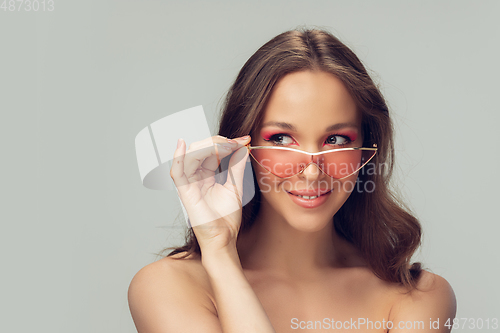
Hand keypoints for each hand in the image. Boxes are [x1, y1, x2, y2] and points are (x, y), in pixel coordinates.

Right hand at [170, 135, 250, 253]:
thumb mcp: (235, 186)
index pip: (211, 151)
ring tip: (227, 146)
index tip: (244, 140)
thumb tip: (241, 147)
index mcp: (205, 175)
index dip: (226, 143)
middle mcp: (195, 177)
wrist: (224, 238)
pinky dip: (177, 157)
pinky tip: (182, 145)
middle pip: (200, 149)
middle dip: (219, 142)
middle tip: (237, 142)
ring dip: (208, 146)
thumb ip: (236, 166)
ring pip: (190, 155)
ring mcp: (189, 184)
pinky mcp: (185, 192)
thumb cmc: (226, 218)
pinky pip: (176, 172)